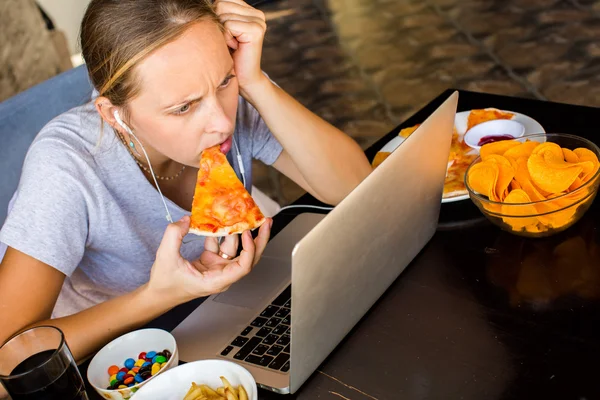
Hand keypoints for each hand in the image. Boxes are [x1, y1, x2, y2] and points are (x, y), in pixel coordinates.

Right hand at [147, 216, 271, 304]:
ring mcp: (218, 267)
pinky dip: (222, 232)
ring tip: (248, 215)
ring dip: (242, 232)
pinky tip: (223, 219)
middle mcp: (222, 274)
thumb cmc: (165, 284)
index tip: (246, 233)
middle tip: (265, 222)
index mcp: (216, 280)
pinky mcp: (212, 261)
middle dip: (259, 240)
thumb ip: (174, 235)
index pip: (243, 267)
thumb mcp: (166, 257)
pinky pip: (222, 245)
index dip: (249, 249)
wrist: (159, 293)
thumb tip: (186, 219)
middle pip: (248, 258)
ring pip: (237, 249)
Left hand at [215, 0, 266, 90]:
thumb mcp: (223, 30)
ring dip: (222, 32)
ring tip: (233, 45)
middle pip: (221, 4)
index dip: (217, 16)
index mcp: (250, 11)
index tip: (226, 33)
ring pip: (224, 15)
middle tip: (229, 40)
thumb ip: (220, 13)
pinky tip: (235, 47)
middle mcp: (257, 14)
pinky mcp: (256, 30)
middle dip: (219, 23)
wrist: (243, 78)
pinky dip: (226, 38)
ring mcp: (258, 21)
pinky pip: (228, 25)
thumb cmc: (230, 56)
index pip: (223, 0)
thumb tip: (206, 4)